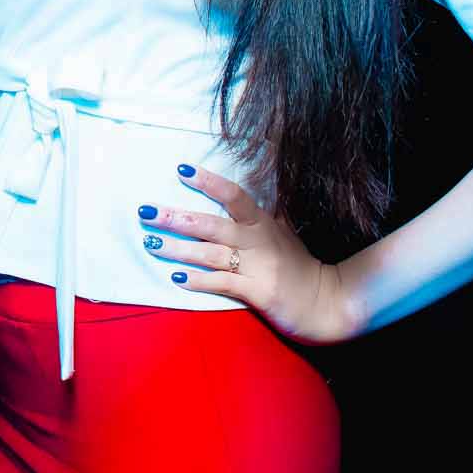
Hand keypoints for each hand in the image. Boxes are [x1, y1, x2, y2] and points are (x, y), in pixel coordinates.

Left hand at [139, 164, 362, 344]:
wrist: (327, 301)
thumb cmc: (298, 265)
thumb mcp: (282, 232)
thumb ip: (258, 214)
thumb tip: (241, 185)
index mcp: (263, 223)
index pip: (234, 195)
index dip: (209, 182)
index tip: (182, 170)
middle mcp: (258, 241)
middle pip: (212, 225)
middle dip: (176, 218)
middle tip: (146, 212)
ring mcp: (258, 267)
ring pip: (211, 254)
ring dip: (178, 249)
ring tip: (151, 243)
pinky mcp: (258, 293)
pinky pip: (223, 284)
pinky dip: (199, 281)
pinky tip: (177, 279)